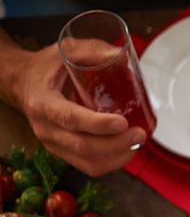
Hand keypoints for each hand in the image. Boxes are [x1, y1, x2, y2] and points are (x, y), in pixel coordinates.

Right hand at [9, 44, 139, 175]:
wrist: (23, 84)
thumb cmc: (46, 68)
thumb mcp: (64, 51)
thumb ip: (91, 50)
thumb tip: (122, 54)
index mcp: (43, 103)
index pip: (70, 119)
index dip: (97, 125)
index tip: (122, 122)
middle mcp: (46, 128)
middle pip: (82, 146)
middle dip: (116, 144)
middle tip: (140, 133)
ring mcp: (54, 144)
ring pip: (88, 162)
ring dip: (117, 157)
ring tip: (138, 143)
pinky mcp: (64, 152)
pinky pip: (89, 166)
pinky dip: (112, 162)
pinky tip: (127, 149)